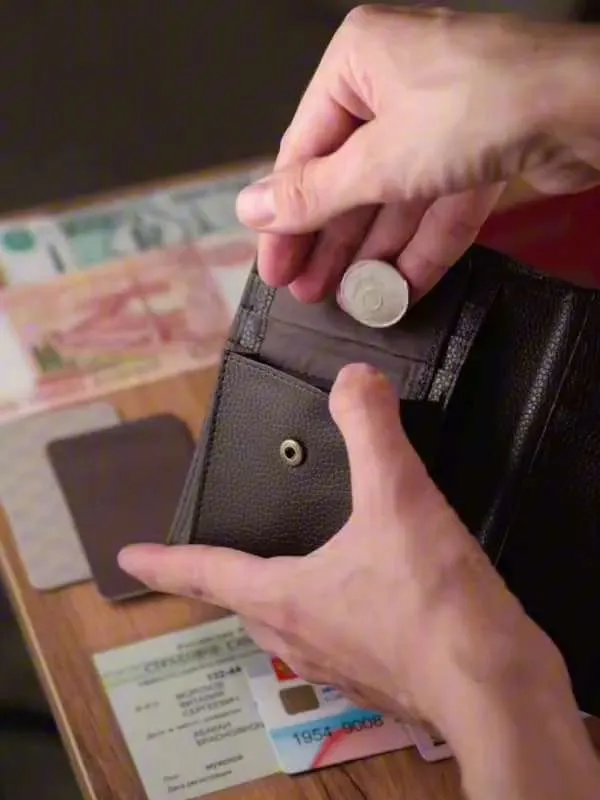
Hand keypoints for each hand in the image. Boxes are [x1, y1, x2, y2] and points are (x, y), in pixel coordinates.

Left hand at [118, 364, 566, 734]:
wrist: (495, 686)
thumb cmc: (434, 603)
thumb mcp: (398, 497)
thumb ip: (372, 431)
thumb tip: (354, 382)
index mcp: (287, 597)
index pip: (205, 573)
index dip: (163, 561)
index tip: (128, 560)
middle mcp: (304, 638)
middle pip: (243, 606)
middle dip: (220, 583)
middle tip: (211, 564)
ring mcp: (341, 664)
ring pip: (287, 629)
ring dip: (274, 602)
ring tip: (279, 578)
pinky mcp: (381, 675)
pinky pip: (334, 642)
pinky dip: (329, 616)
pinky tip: (360, 600)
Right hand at [235, 6, 599, 300]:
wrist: (592, 106)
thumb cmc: (490, 100)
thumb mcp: (379, 160)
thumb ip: (313, 193)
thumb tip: (253, 208)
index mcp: (359, 62)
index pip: (304, 150)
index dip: (285, 217)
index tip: (274, 266)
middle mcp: (397, 84)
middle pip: (348, 178)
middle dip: (330, 243)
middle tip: (308, 291)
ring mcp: (442, 117)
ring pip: (394, 197)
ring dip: (374, 253)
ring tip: (349, 299)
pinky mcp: (479, 149)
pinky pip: (438, 205)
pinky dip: (421, 248)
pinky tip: (400, 289)